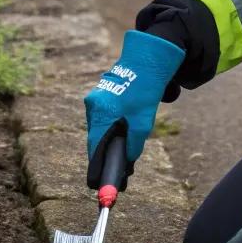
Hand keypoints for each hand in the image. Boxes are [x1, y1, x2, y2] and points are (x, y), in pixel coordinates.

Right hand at [84, 30, 184, 188]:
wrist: (147, 59)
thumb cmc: (146, 88)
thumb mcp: (143, 121)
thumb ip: (133, 144)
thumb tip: (127, 159)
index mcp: (101, 112)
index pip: (94, 146)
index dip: (96, 166)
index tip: (96, 183)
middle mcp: (93, 106)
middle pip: (95, 139)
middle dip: (104, 156)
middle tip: (114, 174)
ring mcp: (96, 99)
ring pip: (99, 129)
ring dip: (108, 142)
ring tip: (121, 157)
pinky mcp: (102, 95)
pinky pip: (103, 118)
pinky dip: (110, 129)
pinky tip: (120, 136)